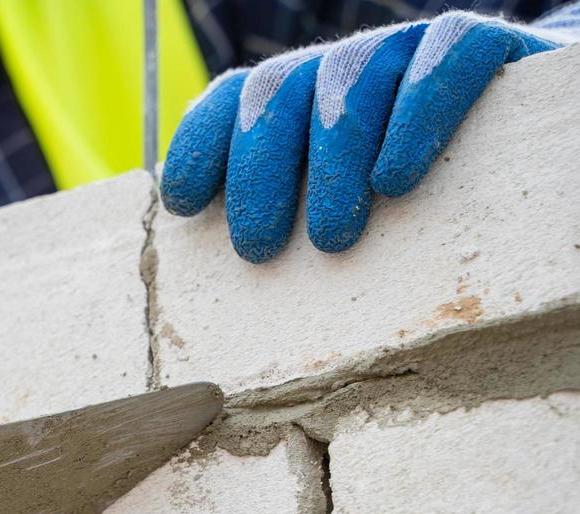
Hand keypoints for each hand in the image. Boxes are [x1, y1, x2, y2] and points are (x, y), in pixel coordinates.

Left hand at [160, 6, 578, 261]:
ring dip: (331, 159)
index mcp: (299, 98)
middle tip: (257, 247)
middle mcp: (344, 67)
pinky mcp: (482, 44)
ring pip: (349, 77)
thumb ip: (290, 219)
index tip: (183, 203)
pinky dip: (416, 113)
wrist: (532, 138)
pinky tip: (397, 178)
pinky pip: (444, 54)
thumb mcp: (347, 209)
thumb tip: (228, 268)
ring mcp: (408, 48)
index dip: (201, 143)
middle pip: (277, 91)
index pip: (232, 100)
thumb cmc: (424, 196)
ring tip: (332, 236)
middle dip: (257, 171)